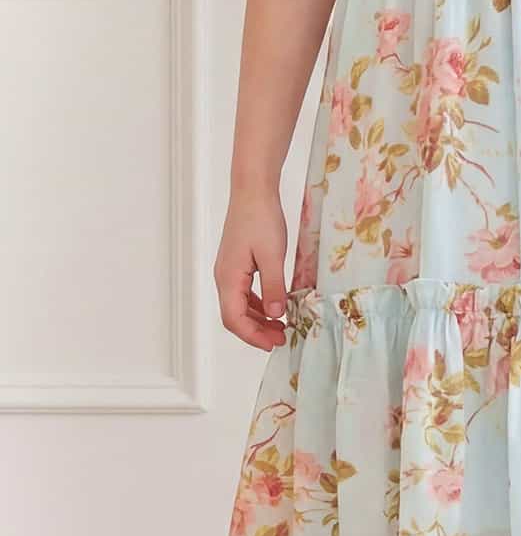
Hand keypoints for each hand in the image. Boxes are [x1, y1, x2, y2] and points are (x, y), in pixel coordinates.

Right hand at [214, 189, 289, 350]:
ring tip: (281, 326)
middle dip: (256, 331)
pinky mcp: (237, 263)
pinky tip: (275, 305)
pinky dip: (259, 303)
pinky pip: (245, 292)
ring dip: (259, 319)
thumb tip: (276, 315)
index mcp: (229, 278)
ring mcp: (229, 270)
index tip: (272, 344)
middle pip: (235, 316)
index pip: (234, 319)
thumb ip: (274, 287)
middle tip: (281, 338)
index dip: (252, 336)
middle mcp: (224, 277)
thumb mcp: (273, 255)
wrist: (253, 191)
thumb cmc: (261, 218)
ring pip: (240, 305)